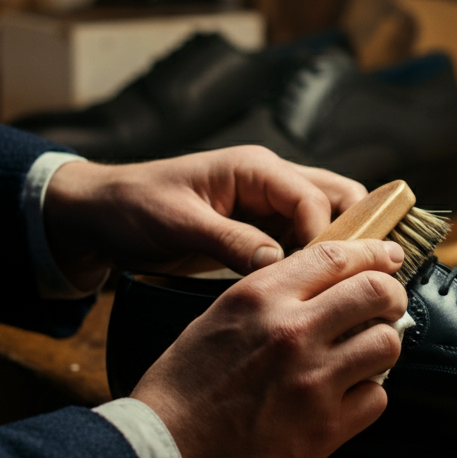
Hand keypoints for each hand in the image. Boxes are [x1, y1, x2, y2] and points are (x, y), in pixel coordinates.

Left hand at [42, 146, 366, 292]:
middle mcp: (270, 178)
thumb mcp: (181, 226)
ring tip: (341, 288)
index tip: (325, 276)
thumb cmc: (135, 209)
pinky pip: (304, 237)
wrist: (103, 212)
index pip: (313, 198)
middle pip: (338, 197)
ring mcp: (268, 201)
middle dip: (353, 235)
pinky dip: (317, 258)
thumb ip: (232, 242)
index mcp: (254, 168)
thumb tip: (276, 265)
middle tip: (354, 280)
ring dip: (338, 248)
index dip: (327, 239)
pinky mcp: (261, 225)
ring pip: (328, 217)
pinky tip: (315, 289)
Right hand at [132, 239, 406, 457]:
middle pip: (376, 292)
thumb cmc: (184, 388)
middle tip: (388, 306)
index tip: (388, 257)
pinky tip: (346, 396)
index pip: (337, 256)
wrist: (167, 454)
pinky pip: (377, 397)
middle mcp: (292, 330)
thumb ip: (271, 296)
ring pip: (387, 343)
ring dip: (381, 346)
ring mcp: (314, 380)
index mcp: (261, 297)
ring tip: (364, 355)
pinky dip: (368, 394)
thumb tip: (322, 287)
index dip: (373, 253)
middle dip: (391, 296)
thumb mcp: (218, 318)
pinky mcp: (326, 427)